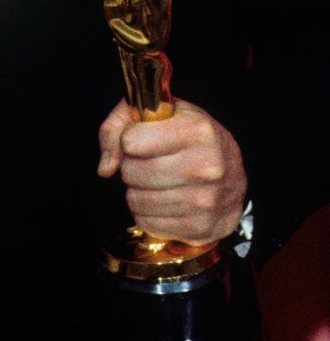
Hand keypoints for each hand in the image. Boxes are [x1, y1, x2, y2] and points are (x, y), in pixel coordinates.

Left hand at [96, 98, 246, 244]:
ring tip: (157, 182)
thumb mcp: (156, 113)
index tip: (142, 140)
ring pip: (137, 201)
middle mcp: (207, 166)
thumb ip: (118, 127)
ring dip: (138, 192)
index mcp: (196, 131)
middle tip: (148, 163)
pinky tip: (164, 202)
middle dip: (131, 167)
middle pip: (132, 172)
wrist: (234, 172)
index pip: (130, 141)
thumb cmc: (188, 138)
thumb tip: (106, 168)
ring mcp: (207, 200)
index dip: (128, 140)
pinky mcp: (203, 228)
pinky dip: (148, 214)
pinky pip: (148, 224)